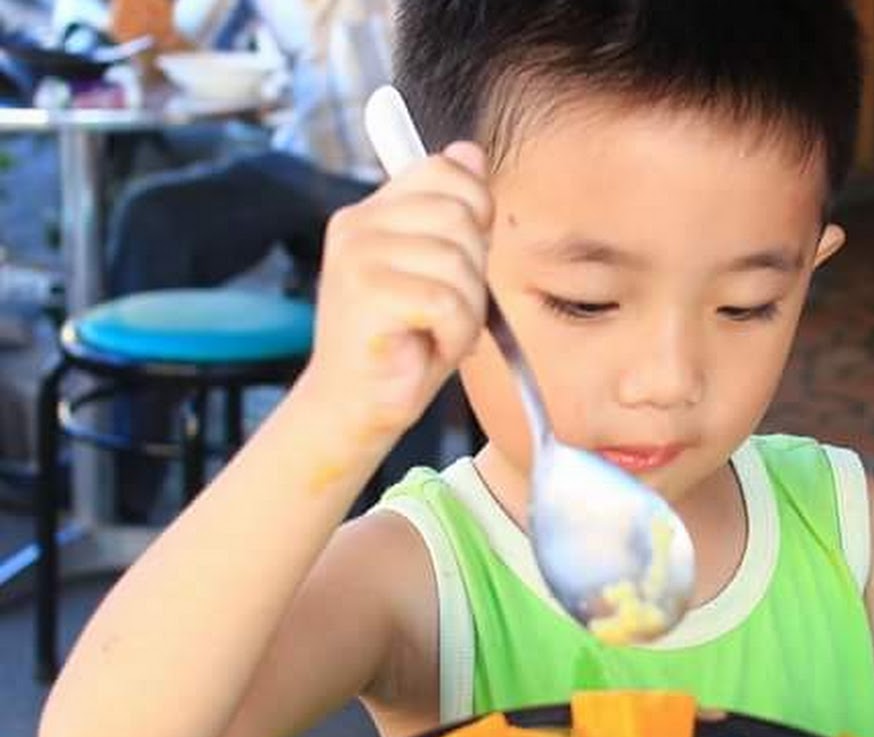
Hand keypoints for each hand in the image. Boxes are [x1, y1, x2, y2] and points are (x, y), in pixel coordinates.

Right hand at [305, 141, 492, 445]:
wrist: (355, 405)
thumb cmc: (403, 343)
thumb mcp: (437, 270)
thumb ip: (452, 213)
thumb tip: (471, 151)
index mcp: (372, 212)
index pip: (444, 169)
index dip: (475, 208)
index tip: (467, 254)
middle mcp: (358, 225)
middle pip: (460, 214)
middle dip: (474, 271)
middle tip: (447, 309)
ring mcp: (358, 256)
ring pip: (459, 262)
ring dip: (467, 311)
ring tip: (438, 332)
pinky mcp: (367, 292)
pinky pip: (448, 302)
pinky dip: (455, 334)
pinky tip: (431, 347)